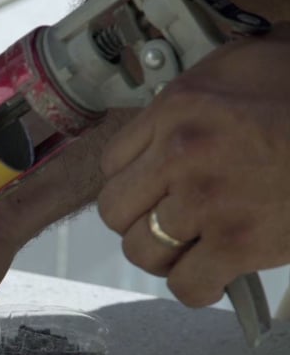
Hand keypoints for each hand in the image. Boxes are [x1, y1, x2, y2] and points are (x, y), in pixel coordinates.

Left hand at [97, 24, 289, 306]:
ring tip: (193, 249)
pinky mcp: (238, 242)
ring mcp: (207, 201)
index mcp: (176, 108)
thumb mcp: (242, 67)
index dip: (133, 183)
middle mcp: (181, 153)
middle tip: (170, 223)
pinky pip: (188, 284)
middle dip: (139, 222)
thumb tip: (168, 118)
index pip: (112, 163)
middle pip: (116, 211)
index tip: (153, 191)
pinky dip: (198, 287)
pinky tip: (218, 276)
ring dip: (166, 257)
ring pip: (143, 251)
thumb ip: (195, 94)